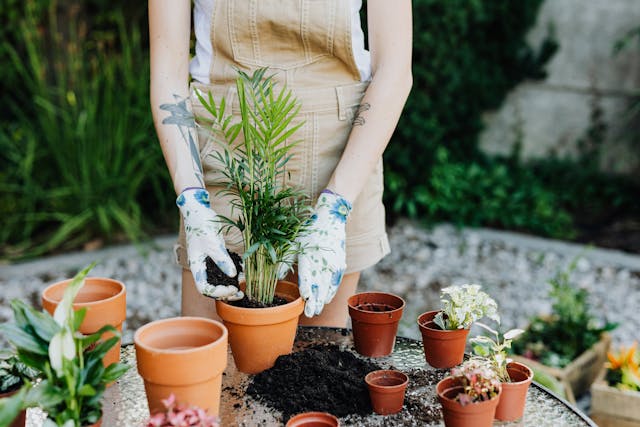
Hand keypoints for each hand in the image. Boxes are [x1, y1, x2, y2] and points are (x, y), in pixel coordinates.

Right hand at [177, 188, 242, 299]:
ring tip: (243, 284)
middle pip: (212, 287)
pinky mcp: (216, 254)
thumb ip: (222, 259)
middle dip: (226, 292)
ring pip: (219, 279)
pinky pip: (224, 268)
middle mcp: (202, 266)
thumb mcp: (213, 243)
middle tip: (240, 293)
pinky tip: (242, 272)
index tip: (233, 288)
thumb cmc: (201, 225)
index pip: (204, 288)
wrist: (198, 210)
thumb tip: (232, 275)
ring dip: (230, 283)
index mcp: (196, 265)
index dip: (218, 292)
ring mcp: (208, 261)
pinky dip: (232, 272)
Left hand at [297, 190, 351, 316]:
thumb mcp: (294, 243)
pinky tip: (326, 299)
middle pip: (319, 285)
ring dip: (323, 299)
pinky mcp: (340, 264)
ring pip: (328, 286)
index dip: (307, 289)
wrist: (331, 219)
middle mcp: (322, 261)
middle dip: (315, 301)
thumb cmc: (308, 231)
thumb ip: (286, 261)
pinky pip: (336, 281)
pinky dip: (331, 291)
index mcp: (309, 256)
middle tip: (310, 314)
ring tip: (317, 310)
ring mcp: (333, 264)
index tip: (305, 300)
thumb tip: (276, 277)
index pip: (308, 276)